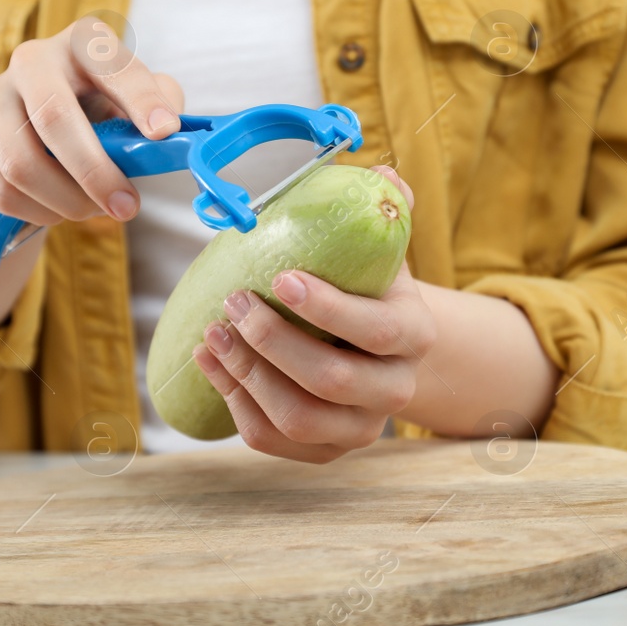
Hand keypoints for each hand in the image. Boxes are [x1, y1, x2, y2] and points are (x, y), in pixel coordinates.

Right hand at [0, 18, 183, 226]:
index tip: (165, 132)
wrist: (40, 128)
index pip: (112, 64)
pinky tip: (60, 211)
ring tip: (95, 211)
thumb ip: (162, 103)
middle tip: (128, 208)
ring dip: (66, 201)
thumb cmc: (103, 109)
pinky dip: (37, 213)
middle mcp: (32, 59)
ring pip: (21, 163)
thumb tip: (168, 131)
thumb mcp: (136, 98)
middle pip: (54, 117)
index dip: (140, 99)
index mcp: (83, 41)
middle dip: (95, 172)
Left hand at [192, 169, 434, 462]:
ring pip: (297, 418)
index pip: (376, 331)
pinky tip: (211, 363)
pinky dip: (233, 402)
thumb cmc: (369, 288)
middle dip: (272, 341)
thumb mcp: (383, 249)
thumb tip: (383, 174)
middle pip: (330, 380)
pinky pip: (271, 440)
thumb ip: (386, 210)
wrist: (379, 348)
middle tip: (235, 302)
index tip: (280, 277)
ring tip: (213, 333)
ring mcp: (359, 428)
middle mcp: (395, 390)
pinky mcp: (324, 451)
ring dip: (246, 376)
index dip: (326, 309)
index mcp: (416, 336)